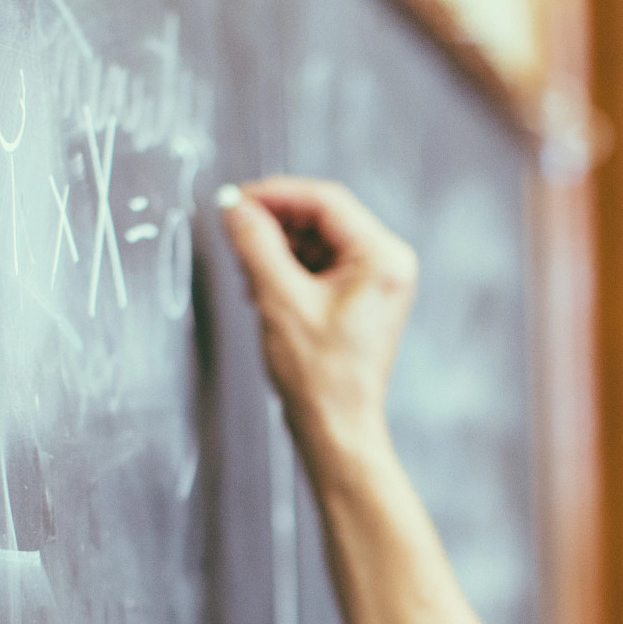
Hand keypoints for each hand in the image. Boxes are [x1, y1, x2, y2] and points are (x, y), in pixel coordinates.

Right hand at [219, 176, 418, 470]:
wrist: (337, 428)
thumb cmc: (320, 376)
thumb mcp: (279, 300)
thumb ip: (256, 244)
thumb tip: (236, 207)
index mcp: (382, 258)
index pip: (325, 201)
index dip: (275, 195)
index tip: (236, 199)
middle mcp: (387, 264)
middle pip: (322, 219)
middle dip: (275, 224)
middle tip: (234, 231)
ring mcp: (376, 282)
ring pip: (317, 241)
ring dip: (278, 249)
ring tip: (248, 273)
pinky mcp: (361, 299)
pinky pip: (320, 266)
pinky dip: (288, 270)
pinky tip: (262, 288)